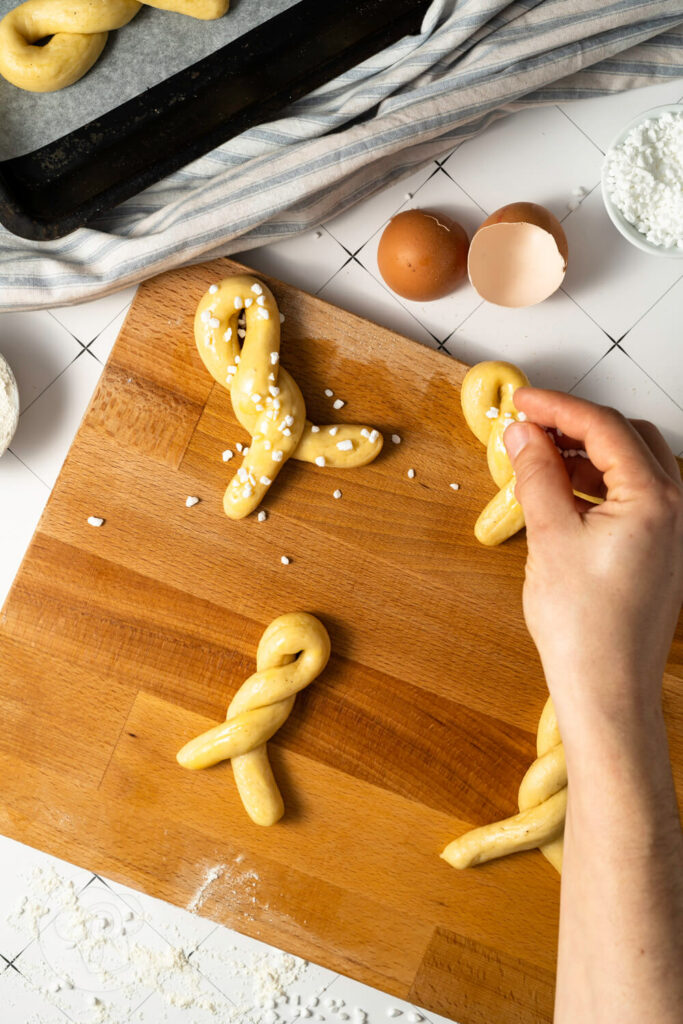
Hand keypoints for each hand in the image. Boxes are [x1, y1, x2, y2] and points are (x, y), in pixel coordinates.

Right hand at [503, 390, 682, 731]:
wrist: (606, 688)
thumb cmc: (585, 627)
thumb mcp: (549, 536)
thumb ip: (536, 474)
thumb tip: (523, 433)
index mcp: (655, 498)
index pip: (604, 427)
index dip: (558, 407)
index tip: (522, 401)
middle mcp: (676, 507)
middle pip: (627, 437)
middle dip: (576, 424)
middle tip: (530, 425)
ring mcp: (673, 529)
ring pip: (632, 464)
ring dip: (587, 453)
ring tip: (539, 457)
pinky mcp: (661, 548)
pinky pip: (634, 494)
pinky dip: (598, 482)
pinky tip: (562, 490)